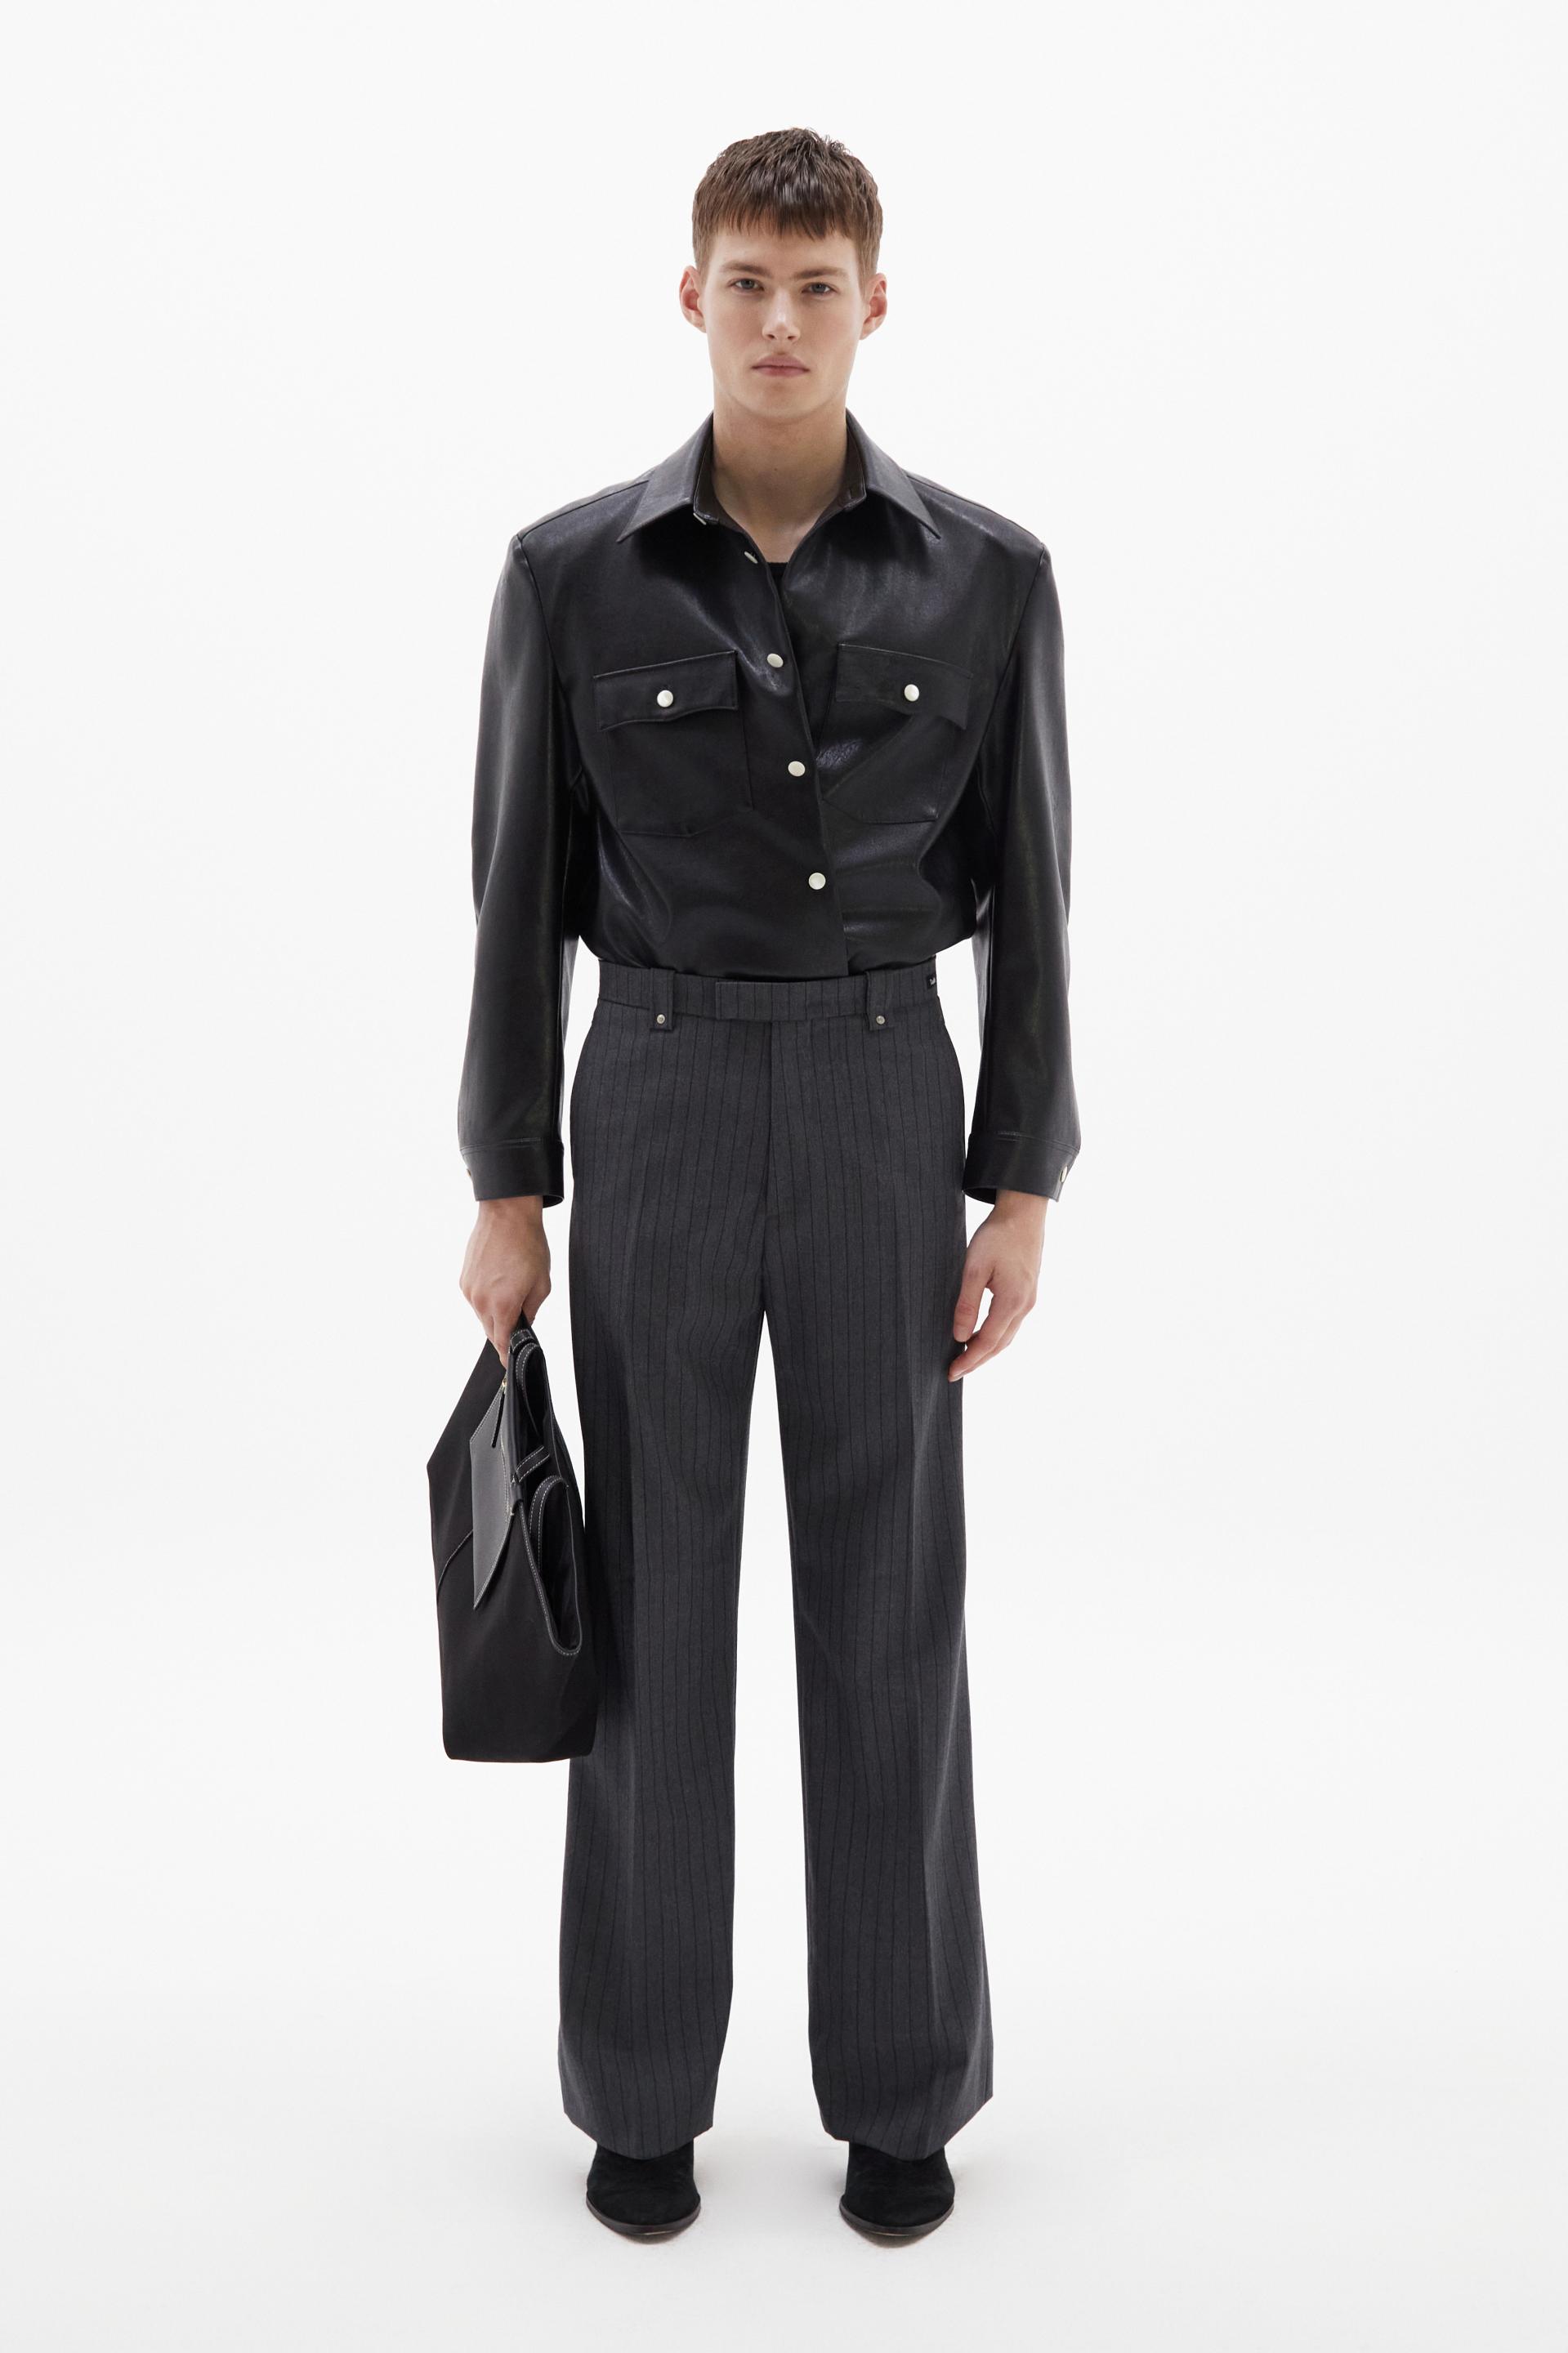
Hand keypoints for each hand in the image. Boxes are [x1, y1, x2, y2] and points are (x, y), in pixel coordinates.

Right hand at [459, 1196, 550, 1365]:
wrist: (506, 1213)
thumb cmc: (528, 1244)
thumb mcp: (542, 1283)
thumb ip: (532, 1311)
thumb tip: (524, 1325)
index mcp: (503, 1305)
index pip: (502, 1342)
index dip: (507, 1355)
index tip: (510, 1364)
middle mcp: (480, 1301)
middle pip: (491, 1331)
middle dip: (504, 1331)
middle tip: (519, 1320)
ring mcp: (469, 1290)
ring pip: (482, 1315)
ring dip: (495, 1312)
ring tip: (510, 1290)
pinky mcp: (463, 1279)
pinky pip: (475, 1299)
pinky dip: (486, 1298)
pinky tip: (499, 1281)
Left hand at [949, 1189, 1047, 1379]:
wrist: (1024, 1213)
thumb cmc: (997, 1236)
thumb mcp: (975, 1268)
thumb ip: (967, 1304)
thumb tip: (960, 1336)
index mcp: (1012, 1302)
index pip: (987, 1342)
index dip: (968, 1360)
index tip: (951, 1372)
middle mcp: (1025, 1306)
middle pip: (1000, 1345)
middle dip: (977, 1361)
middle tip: (955, 1373)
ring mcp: (1029, 1300)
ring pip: (1007, 1337)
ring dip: (986, 1351)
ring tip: (966, 1360)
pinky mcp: (1028, 1293)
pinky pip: (1011, 1324)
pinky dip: (995, 1337)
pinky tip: (982, 1336)